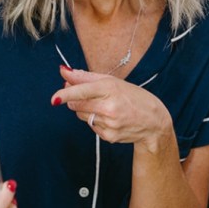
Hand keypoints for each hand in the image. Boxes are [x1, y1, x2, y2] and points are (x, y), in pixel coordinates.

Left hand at [53, 65, 172, 151]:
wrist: (154, 121)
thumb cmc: (132, 97)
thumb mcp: (112, 81)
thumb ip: (85, 77)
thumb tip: (63, 71)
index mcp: (110, 89)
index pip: (82, 91)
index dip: (66, 94)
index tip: (54, 99)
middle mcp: (109, 107)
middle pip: (77, 105)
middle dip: (74, 100)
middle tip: (86, 95)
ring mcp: (109, 124)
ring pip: (82, 116)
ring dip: (86, 111)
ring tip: (104, 107)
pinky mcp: (109, 137)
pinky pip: (91, 127)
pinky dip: (95, 121)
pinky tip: (110, 118)